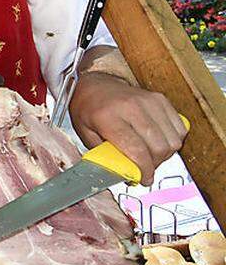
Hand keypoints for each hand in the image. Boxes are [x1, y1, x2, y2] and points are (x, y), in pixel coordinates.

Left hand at [68, 72, 186, 184]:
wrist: (94, 85)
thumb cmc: (87, 109)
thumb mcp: (85, 135)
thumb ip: (104, 156)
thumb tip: (124, 175)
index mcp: (108, 117)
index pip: (136, 150)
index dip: (144, 170)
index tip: (144, 179)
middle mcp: (131, 108)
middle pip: (158, 147)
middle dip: (155, 164)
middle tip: (146, 168)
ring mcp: (149, 101)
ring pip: (172, 140)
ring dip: (165, 154)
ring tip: (151, 155)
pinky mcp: (161, 99)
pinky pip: (179, 128)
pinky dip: (173, 140)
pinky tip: (159, 141)